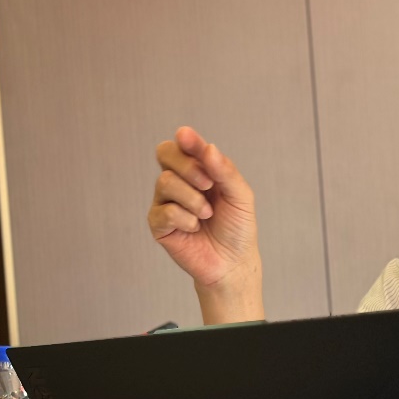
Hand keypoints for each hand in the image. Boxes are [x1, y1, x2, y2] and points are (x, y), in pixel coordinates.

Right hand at [150, 127, 263, 320]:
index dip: (185, 139)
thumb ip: (225, 171)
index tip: (186, 137)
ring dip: (192, 199)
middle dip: (188, 167)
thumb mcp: (240, 196)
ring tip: (207, 215)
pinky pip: (164, 211)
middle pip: (165, 153)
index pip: (184, 145)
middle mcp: (179, 181)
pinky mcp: (158, 224)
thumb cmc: (237, 227)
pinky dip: (185, 219)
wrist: (233, 262)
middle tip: (208, 185)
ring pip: (165, 181)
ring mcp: (165, 201)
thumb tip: (208, 148)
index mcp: (199, 170)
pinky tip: (194, 228)